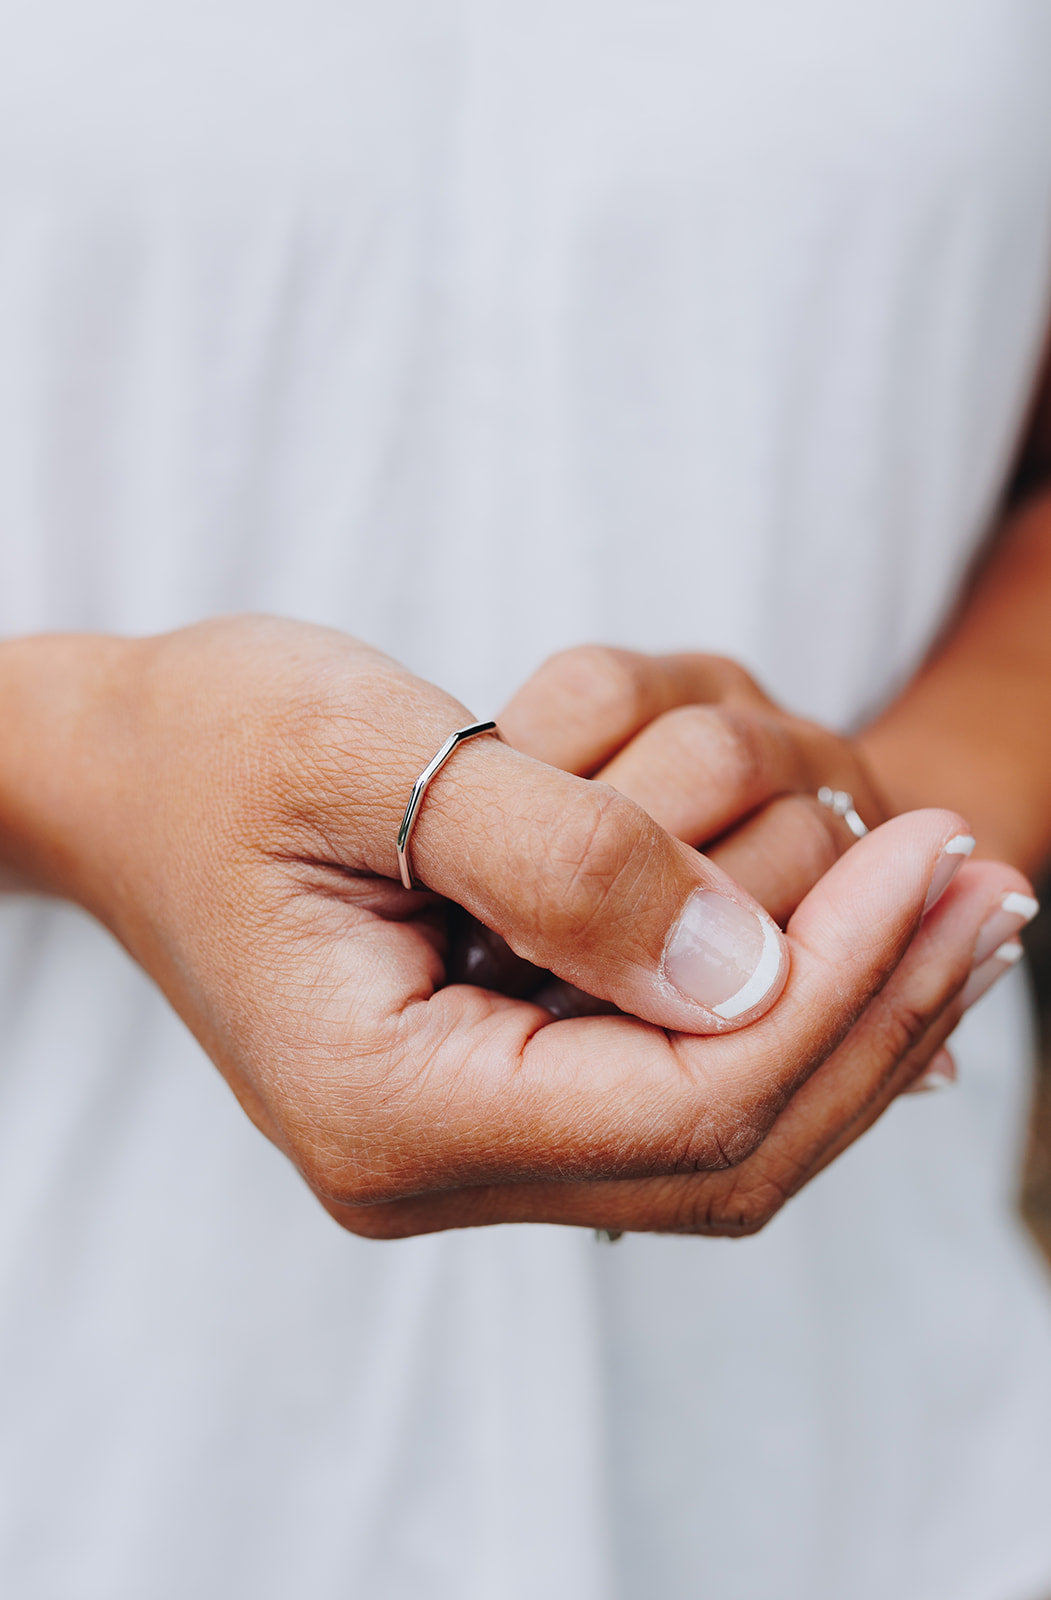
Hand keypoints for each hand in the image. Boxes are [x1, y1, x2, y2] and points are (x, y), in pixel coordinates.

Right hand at [0, 618, 1030, 1236]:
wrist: (123, 775)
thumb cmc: (217, 742)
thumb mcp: (369, 754)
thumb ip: (557, 863)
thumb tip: (745, 971)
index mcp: (386, 1105)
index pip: (681, 1102)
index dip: (836, 985)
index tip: (938, 856)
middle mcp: (427, 1164)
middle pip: (724, 1151)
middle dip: (880, 1016)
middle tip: (992, 889)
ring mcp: (459, 1143)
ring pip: (717, 1138)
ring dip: (855, 1021)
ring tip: (962, 906)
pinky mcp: (488, 1091)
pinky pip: (675, 1093)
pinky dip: (784, 1014)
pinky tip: (861, 938)